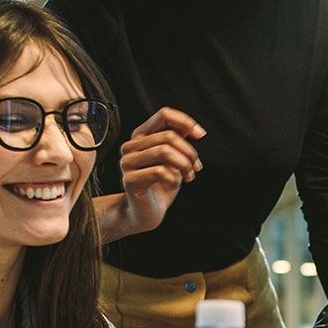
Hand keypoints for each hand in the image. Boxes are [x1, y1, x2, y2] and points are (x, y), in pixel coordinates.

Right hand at [112, 106, 204, 236]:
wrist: (146, 213)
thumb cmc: (161, 184)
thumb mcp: (174, 159)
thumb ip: (178, 141)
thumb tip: (192, 129)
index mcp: (141, 136)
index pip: (164, 115)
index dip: (185, 121)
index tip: (200, 135)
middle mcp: (130, 146)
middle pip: (168, 136)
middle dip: (189, 152)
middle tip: (196, 168)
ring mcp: (127, 163)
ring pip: (164, 151)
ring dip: (184, 165)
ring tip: (189, 176)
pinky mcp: (129, 180)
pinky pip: (159, 172)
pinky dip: (174, 179)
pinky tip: (173, 185)